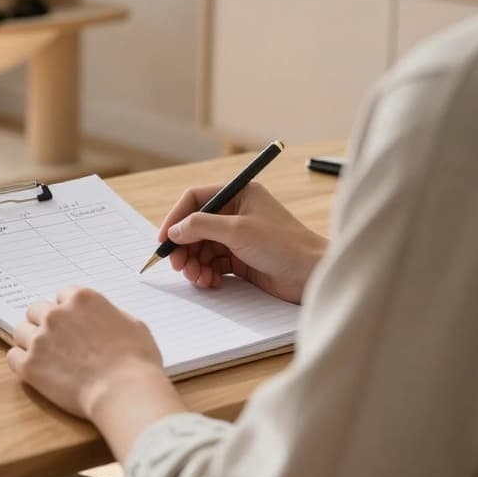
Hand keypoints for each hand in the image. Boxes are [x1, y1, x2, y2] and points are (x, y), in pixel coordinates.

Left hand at [7, 287, 185, 459]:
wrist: (125, 392)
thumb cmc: (137, 362)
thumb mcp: (133, 325)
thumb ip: (110, 315)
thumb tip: (101, 318)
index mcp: (82, 299)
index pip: (62, 293)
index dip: (67, 308)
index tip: (71, 321)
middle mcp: (57, 314)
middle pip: (36, 309)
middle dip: (44, 322)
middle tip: (56, 340)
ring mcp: (40, 339)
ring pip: (20, 330)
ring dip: (30, 340)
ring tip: (44, 355)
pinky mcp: (30, 365)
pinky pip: (13, 356)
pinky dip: (22, 362)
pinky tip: (35, 370)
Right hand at [158, 182, 326, 303]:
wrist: (313, 275)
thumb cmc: (284, 245)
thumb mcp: (238, 230)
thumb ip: (201, 226)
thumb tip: (174, 230)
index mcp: (239, 194)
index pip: (195, 200)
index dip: (176, 218)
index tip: (164, 240)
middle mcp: (237, 212)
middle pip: (195, 227)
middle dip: (184, 247)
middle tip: (178, 266)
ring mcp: (239, 236)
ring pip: (202, 247)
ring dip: (195, 263)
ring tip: (197, 278)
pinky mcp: (242, 259)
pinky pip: (213, 263)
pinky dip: (207, 273)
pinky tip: (210, 282)